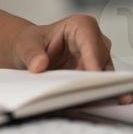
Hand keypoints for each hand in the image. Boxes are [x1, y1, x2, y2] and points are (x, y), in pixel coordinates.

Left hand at [11, 14, 132, 103]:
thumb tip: (39, 65)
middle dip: (100, 80)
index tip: (94, 75)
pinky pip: (100, 88)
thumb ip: (31, 53)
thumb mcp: (26, 45)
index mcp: (81, 26)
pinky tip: (89, 107)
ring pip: (106, 78)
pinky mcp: (96, 76)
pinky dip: (95, 98)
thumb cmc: (31, 43)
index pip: (91, 44)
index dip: (94, 60)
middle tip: (96, 97)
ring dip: (100, 92)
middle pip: (102, 63)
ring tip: (92, 105)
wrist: (30, 53)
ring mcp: (98, 60)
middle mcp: (95, 42)